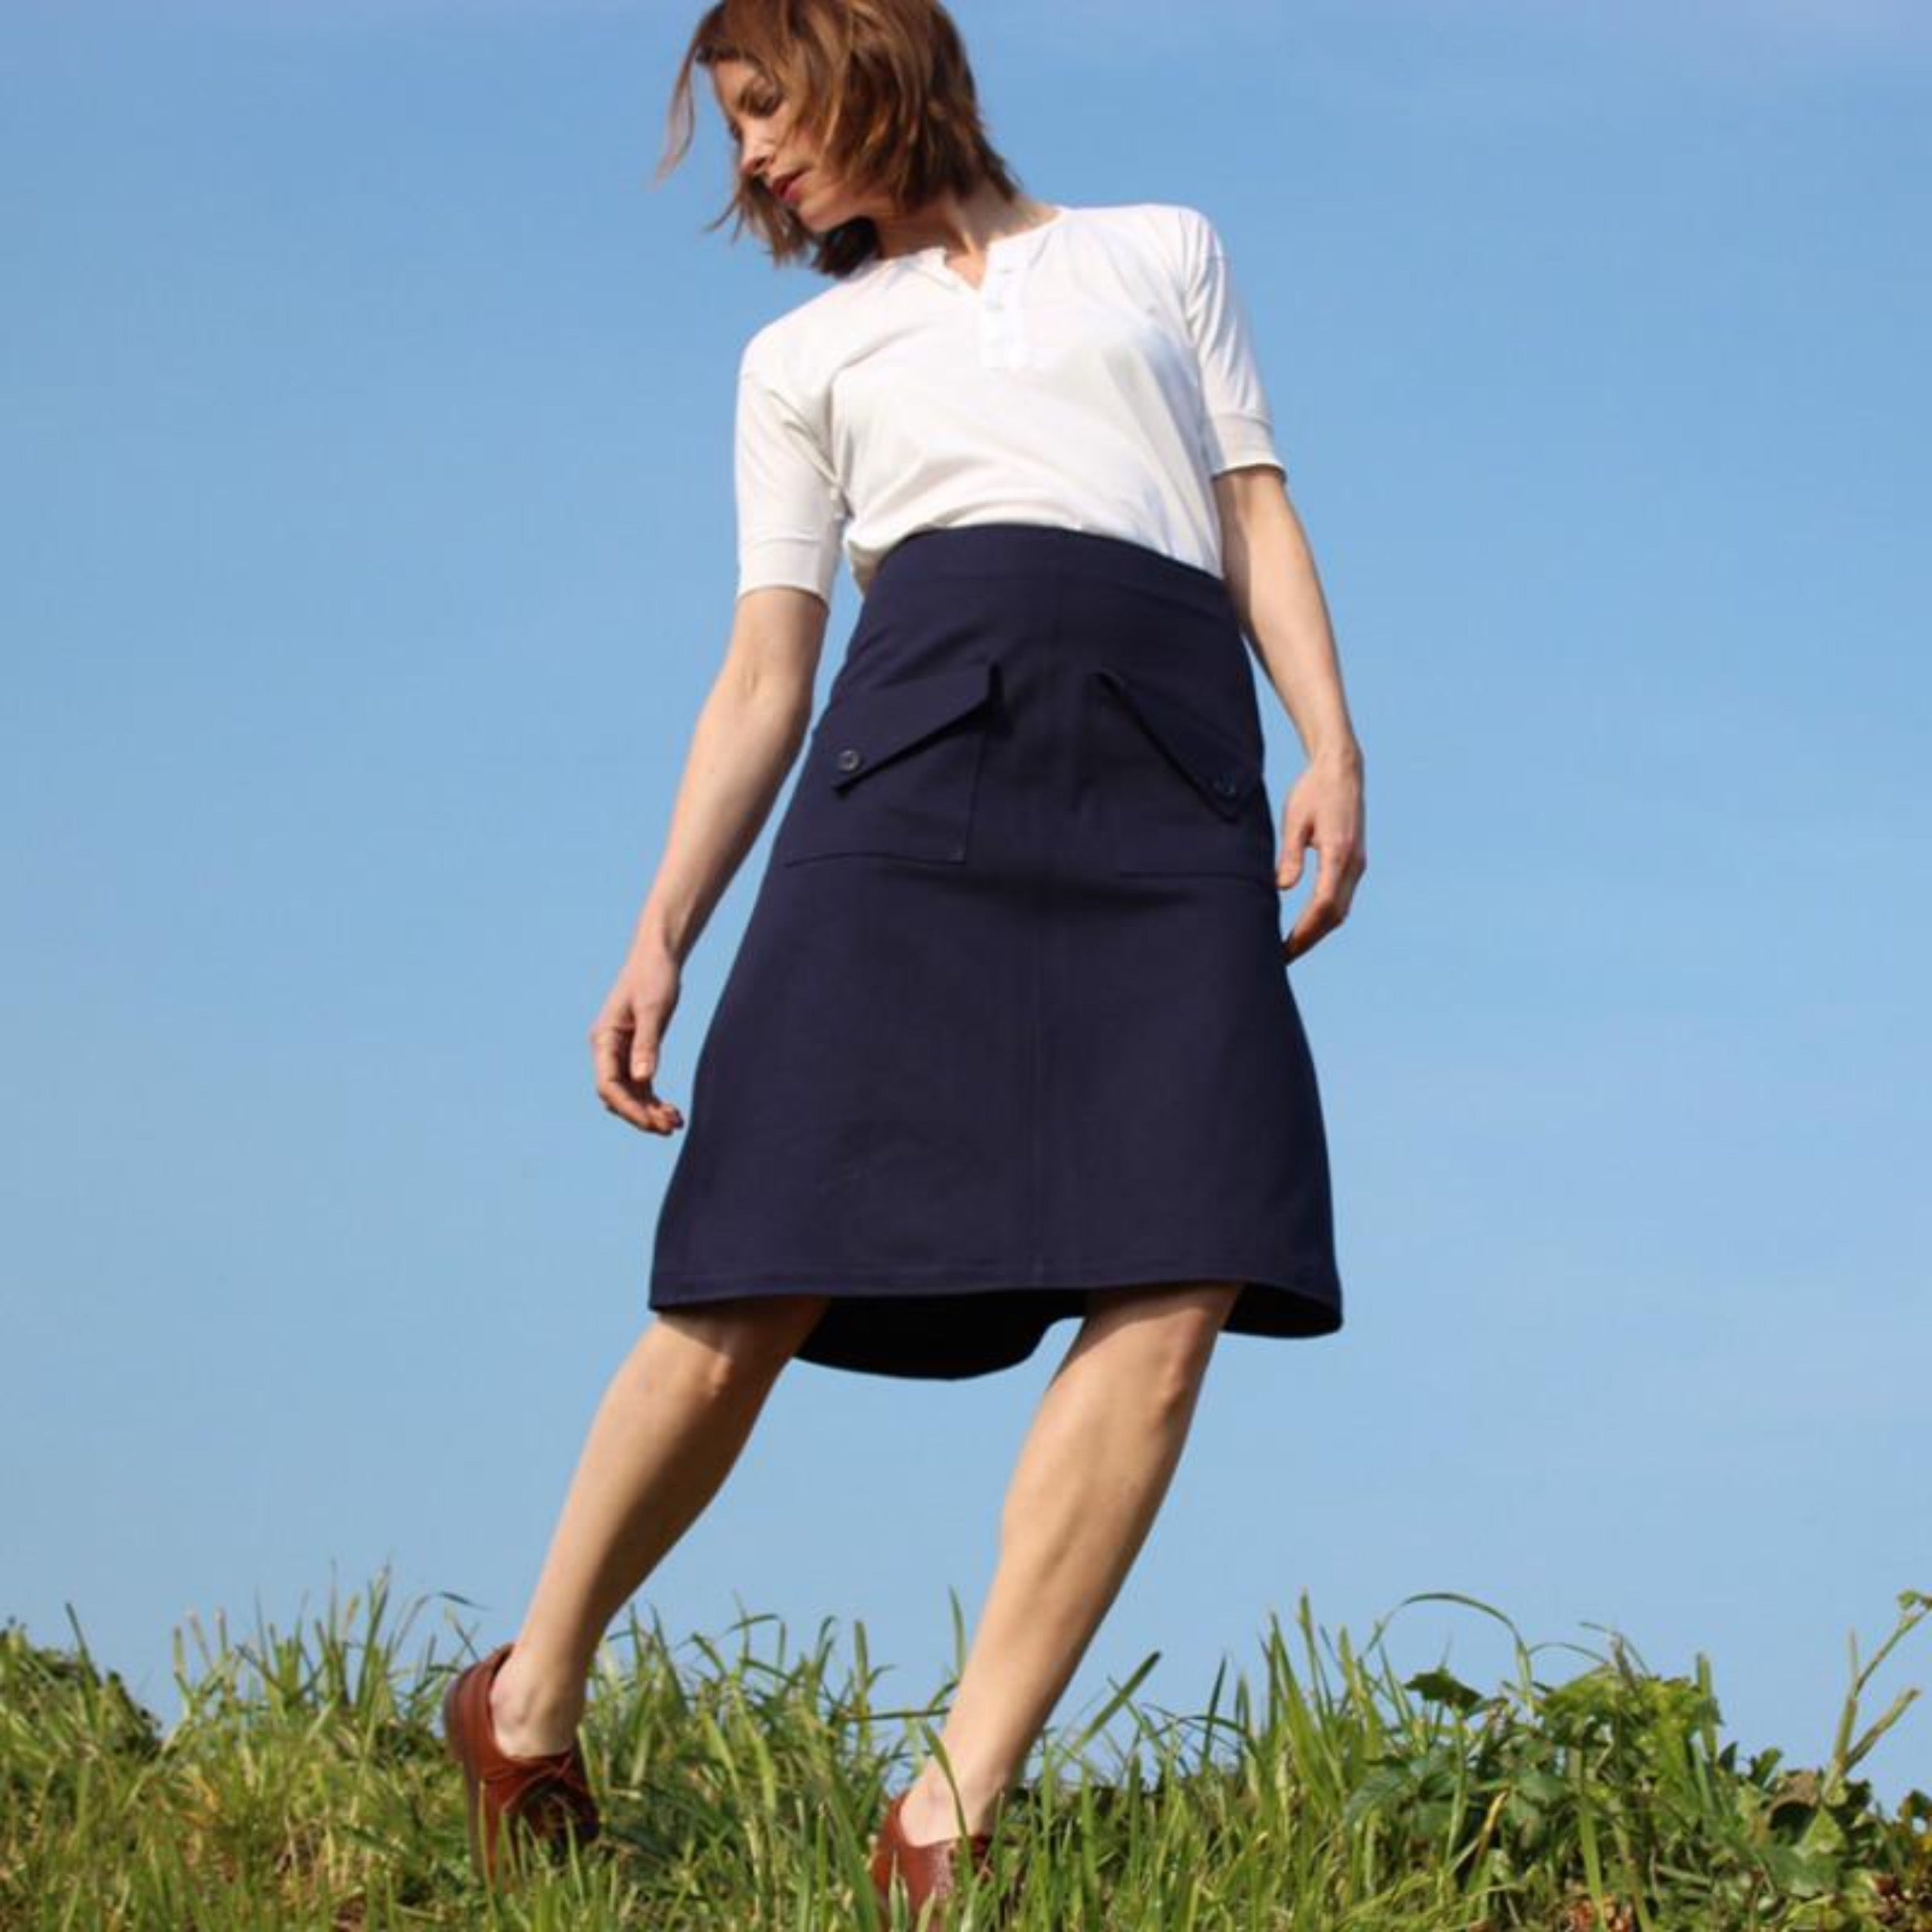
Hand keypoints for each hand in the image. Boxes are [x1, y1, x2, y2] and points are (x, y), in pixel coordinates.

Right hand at [590, 942, 686, 1133]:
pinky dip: (655, 1102)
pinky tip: (673, 1114)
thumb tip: (642, 1079)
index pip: (608, 1085)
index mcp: (604, 1039)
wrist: (658, 956)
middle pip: (617, 1096)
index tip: (652, 1122)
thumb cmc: (654, 976)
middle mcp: (607, 1050)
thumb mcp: (653, 1009)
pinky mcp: (637, 1054)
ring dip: (649, 1112)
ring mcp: (621, 1054)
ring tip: (675, 1124)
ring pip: (630, 1095)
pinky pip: (641, 1087)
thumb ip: (647, 1044)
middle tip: (669, 1128)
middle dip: (640, 1115)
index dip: (628, 1108)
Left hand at [1277, 749, 1365, 962]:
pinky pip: (1342, 899)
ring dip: (1318, 932)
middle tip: (1282, 960)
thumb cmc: (1313, 791)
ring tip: (1291, 949)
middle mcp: (1354, 864)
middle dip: (1309, 940)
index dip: (1305, 931)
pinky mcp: (1354, 863)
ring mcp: (1357, 865)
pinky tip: (1306, 927)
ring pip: (1341, 910)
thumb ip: (1290, 855)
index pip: (1324, 904)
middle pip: (1334, 915)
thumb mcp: (1295, 819)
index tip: (1285, 949)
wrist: (1342, 770)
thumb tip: (1282, 888)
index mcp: (1339, 853)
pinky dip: (1325, 918)